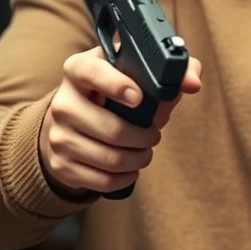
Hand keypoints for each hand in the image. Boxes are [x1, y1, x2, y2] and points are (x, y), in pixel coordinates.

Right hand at [39, 46, 202, 196]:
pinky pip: (101, 180)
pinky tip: (131, 168)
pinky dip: (125, 177)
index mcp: (79, 69)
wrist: (78, 117)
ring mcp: (58, 135)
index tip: (139, 98)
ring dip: (139, 159)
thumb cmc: (121, 89)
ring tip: (145, 150)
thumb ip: (176, 70)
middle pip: (111, 129)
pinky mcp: (60, 164)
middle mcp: (63, 102)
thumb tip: (192, 84)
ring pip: (110, 158)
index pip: (91, 72)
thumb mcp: (142, 71)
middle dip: (145, 136)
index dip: (117, 85)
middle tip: (154, 134)